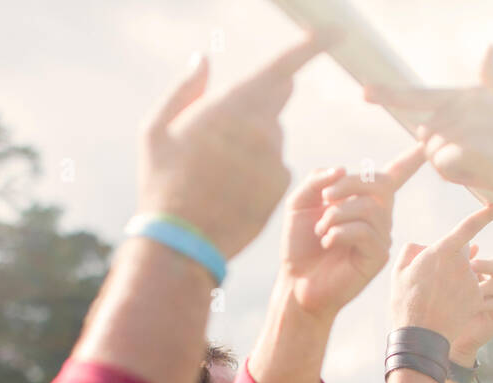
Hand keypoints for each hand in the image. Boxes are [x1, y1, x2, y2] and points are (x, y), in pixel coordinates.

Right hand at [139, 34, 324, 258]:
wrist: (183, 240)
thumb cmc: (162, 183)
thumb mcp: (156, 130)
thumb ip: (185, 89)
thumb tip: (204, 60)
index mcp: (231, 107)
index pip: (281, 68)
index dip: (310, 48)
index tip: (336, 32)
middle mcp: (260, 129)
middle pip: (276, 98)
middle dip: (260, 102)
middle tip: (230, 129)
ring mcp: (274, 158)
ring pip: (273, 135)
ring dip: (255, 143)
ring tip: (220, 171)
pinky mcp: (282, 184)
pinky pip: (277, 165)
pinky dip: (260, 171)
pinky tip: (234, 188)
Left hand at [280, 143, 425, 320]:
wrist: (297, 281)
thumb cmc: (300, 244)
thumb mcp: (300, 203)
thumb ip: (317, 180)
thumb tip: (344, 168)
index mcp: (363, 199)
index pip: (394, 174)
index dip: (412, 158)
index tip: (427, 142)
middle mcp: (379, 216)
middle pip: (380, 183)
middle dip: (349, 183)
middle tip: (324, 198)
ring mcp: (381, 236)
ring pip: (370, 208)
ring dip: (336, 214)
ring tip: (321, 230)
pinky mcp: (378, 256)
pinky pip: (365, 231)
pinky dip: (340, 231)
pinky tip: (328, 241)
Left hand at [364, 47, 492, 213]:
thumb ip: (490, 80)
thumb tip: (489, 47)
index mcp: (468, 94)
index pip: (419, 94)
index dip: (388, 95)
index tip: (363, 92)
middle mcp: (465, 103)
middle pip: (425, 136)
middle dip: (442, 154)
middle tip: (476, 159)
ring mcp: (465, 124)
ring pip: (431, 153)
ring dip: (450, 168)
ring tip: (481, 165)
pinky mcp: (465, 146)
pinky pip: (440, 166)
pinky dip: (456, 176)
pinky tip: (480, 173)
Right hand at [389, 204, 492, 355]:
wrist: (420, 335)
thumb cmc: (405, 302)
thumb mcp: (399, 271)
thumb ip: (413, 250)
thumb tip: (425, 246)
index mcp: (442, 251)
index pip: (469, 226)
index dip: (486, 214)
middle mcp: (461, 263)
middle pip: (465, 252)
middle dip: (454, 259)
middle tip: (434, 280)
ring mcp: (472, 282)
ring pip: (469, 272)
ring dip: (458, 280)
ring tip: (438, 298)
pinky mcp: (477, 298)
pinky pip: (474, 289)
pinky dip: (464, 294)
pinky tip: (449, 306)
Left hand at [455, 243, 492, 360]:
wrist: (445, 338)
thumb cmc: (443, 309)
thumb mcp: (447, 283)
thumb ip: (453, 263)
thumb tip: (463, 243)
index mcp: (485, 275)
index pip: (492, 258)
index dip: (491, 249)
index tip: (485, 240)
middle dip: (486, 264)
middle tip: (471, 265)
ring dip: (482, 284)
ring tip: (467, 287)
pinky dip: (487, 301)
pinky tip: (474, 305)